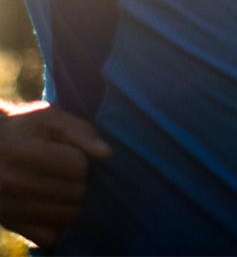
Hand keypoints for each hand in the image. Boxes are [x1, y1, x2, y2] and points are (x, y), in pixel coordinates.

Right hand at [0, 101, 111, 247]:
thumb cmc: (22, 128)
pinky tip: (55, 207)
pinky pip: (48, 238)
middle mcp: (12, 185)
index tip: (70, 153)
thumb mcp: (49, 118)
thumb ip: (80, 131)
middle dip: (80, 181)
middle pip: (75, 193)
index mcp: (22, 154)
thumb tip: (107, 155)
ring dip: (73, 203)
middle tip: (68, 172)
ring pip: (66, 217)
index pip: (77, 166)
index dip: (81, 159)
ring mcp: (9, 209)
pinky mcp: (9, 225)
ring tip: (63, 188)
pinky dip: (58, 226)